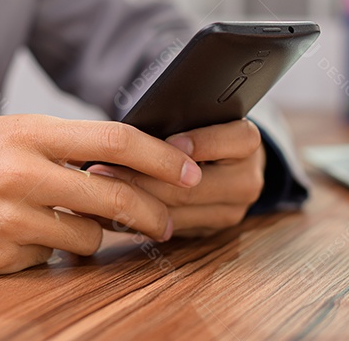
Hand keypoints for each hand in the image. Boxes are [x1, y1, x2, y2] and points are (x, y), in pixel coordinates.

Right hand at [0, 114, 201, 274]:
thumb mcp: (8, 132)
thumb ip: (63, 144)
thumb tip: (124, 161)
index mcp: (31, 133)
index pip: (116, 141)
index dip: (161, 158)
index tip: (190, 169)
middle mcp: (24, 174)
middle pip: (114, 198)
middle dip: (153, 213)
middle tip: (168, 221)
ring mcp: (11, 219)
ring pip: (88, 237)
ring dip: (95, 236)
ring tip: (77, 224)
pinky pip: (51, 260)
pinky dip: (53, 252)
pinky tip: (30, 236)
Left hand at [87, 119, 265, 236]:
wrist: (226, 161)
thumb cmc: (202, 128)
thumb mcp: (200, 116)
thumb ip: (181, 120)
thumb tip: (138, 127)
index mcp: (248, 143)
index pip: (232, 140)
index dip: (199, 142)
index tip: (169, 141)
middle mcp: (247, 181)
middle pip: (195, 186)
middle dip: (145, 177)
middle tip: (104, 169)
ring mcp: (231, 211)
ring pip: (178, 213)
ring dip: (135, 201)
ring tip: (100, 189)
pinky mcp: (211, 231)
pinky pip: (171, 228)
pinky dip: (139, 218)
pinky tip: (112, 208)